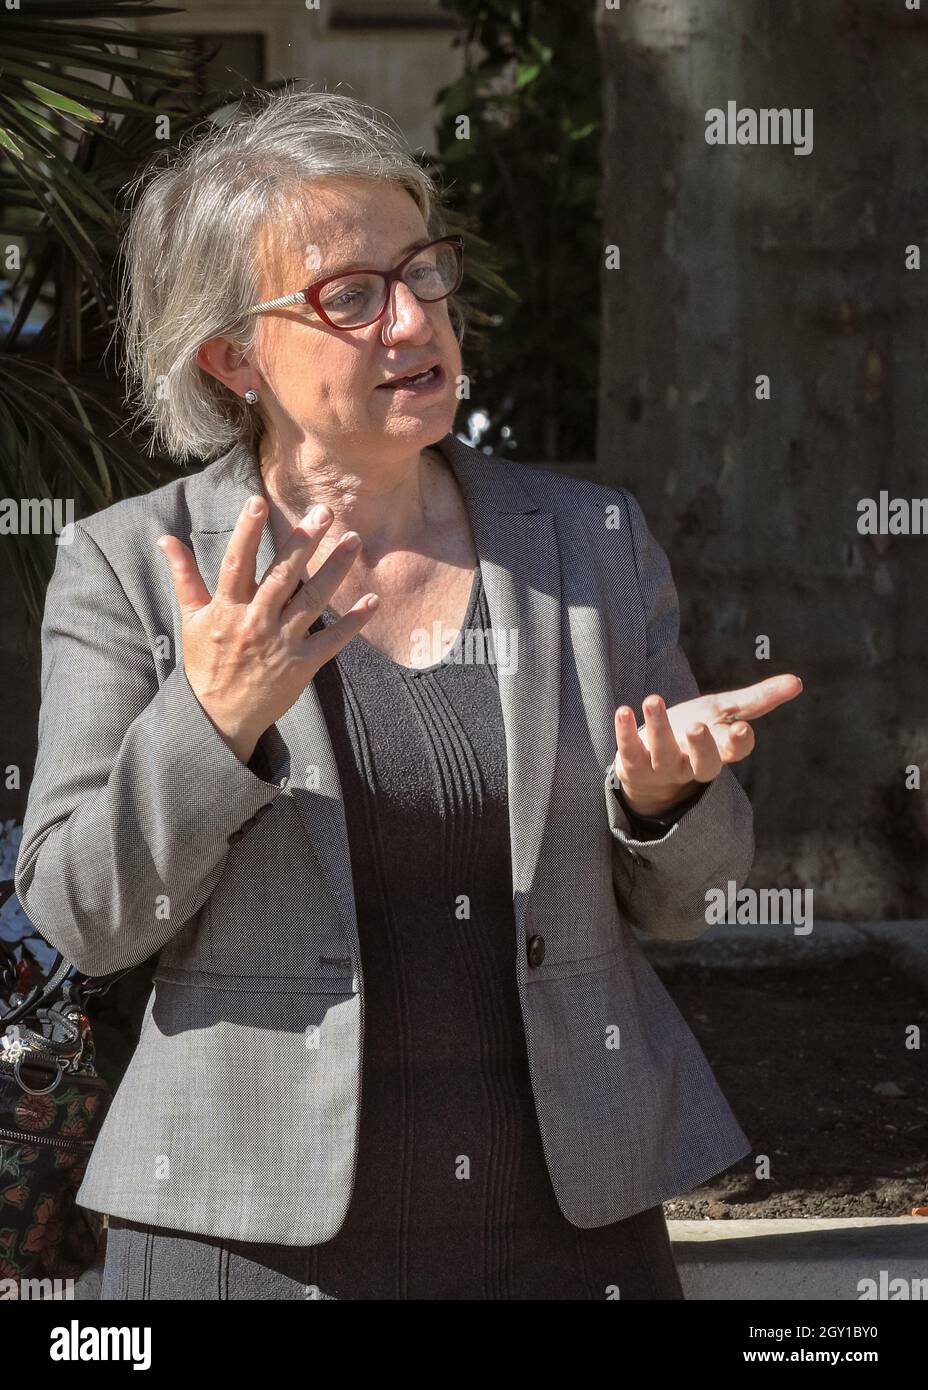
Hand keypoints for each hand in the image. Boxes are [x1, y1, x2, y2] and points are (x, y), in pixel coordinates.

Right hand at [157, 495, 378, 762]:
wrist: (220, 717)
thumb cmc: (206, 662)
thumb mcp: (192, 619)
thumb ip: (185, 577)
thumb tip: (166, 538)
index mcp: (227, 609)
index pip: (237, 563)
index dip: (246, 531)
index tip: (257, 500)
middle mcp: (255, 622)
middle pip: (283, 576)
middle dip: (304, 542)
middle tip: (324, 511)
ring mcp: (281, 644)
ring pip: (313, 600)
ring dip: (335, 569)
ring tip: (354, 541)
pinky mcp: (302, 665)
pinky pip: (332, 639)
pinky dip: (354, 622)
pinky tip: (373, 600)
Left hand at [612, 673, 802, 816]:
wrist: (651, 764)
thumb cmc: (694, 731)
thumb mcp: (724, 712)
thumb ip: (757, 700)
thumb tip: (797, 682)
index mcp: (719, 751)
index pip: (735, 752)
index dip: (738, 742)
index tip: (741, 728)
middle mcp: (693, 764)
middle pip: (704, 765)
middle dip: (702, 746)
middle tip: (695, 726)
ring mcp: (663, 767)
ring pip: (663, 754)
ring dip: (657, 727)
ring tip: (652, 699)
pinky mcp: (634, 765)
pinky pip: (629, 752)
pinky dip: (624, 732)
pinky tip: (623, 710)